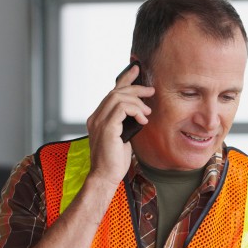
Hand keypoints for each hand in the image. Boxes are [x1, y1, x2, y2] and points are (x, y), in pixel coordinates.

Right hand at [85, 62, 153, 183]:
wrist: (105, 176)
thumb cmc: (114, 161)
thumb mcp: (122, 137)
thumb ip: (125, 123)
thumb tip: (139, 113)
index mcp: (98, 118)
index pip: (111, 93)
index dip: (124, 79)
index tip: (137, 70)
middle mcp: (95, 117)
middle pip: (116, 91)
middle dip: (136, 87)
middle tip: (151, 91)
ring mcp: (98, 121)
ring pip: (118, 96)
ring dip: (137, 101)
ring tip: (147, 112)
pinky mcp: (106, 127)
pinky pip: (121, 107)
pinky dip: (135, 110)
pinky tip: (143, 119)